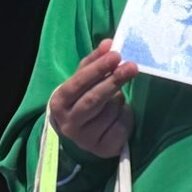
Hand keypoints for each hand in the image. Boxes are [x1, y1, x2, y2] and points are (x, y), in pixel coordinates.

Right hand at [49, 39, 137, 158]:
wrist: (81, 134)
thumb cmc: (82, 100)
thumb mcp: (83, 80)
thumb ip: (95, 61)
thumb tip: (109, 43)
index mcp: (59, 102)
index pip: (78, 83)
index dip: (97, 69)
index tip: (116, 55)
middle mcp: (68, 123)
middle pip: (93, 99)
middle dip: (114, 81)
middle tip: (132, 66)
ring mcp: (85, 139)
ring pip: (110, 112)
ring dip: (120, 100)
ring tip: (118, 98)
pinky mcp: (103, 149)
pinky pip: (121, 126)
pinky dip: (125, 115)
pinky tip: (121, 114)